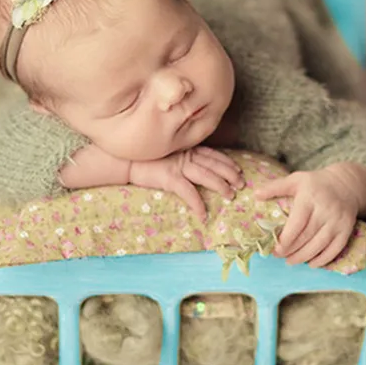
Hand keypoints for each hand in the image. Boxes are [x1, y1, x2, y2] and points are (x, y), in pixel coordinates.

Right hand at [129, 146, 244, 220]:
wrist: (124, 160)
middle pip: (214, 164)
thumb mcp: (168, 155)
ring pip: (206, 176)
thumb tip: (194, 167)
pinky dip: (197, 204)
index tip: (239, 170)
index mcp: (186, 149)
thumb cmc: (144, 159)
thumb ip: (182, 158)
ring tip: (230, 196)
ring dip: (220, 187)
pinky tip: (203, 215)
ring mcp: (178, 166)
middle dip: (230, 174)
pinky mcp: (169, 178)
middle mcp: (185, 155)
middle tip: (241, 184)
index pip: (213, 155)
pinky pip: (188, 193)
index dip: (227, 162)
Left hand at [254, 163, 365, 266]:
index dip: (285, 239)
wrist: (346, 184)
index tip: (274, 247)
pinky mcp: (346, 229)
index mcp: (310, 197)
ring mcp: (338, 221)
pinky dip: (322, 260)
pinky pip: (334, 249)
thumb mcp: (295, 179)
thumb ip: (275, 187)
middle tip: (278, 255)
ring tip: (290, 261)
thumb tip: (256, 195)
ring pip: (319, 245)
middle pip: (306, 236)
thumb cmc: (315, 183)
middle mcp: (326, 210)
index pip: (297, 223)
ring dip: (303, 257)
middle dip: (290, 250)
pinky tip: (311, 264)